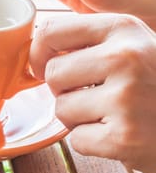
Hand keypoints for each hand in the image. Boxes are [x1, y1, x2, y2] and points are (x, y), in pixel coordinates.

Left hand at [30, 13, 155, 172]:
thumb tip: (36, 50)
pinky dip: (93, 144)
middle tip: (97, 97)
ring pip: (60, 109)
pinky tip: (122, 136)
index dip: (39, 54)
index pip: (51, 30)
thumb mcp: (137, 47)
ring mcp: (125, 97)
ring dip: (80, 119)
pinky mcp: (124, 136)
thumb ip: (92, 43)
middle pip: (52, 74)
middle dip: (66, 91)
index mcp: (125, 28)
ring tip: (114, 116)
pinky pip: (76, 140)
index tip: (45, 67)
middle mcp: (125, 57)